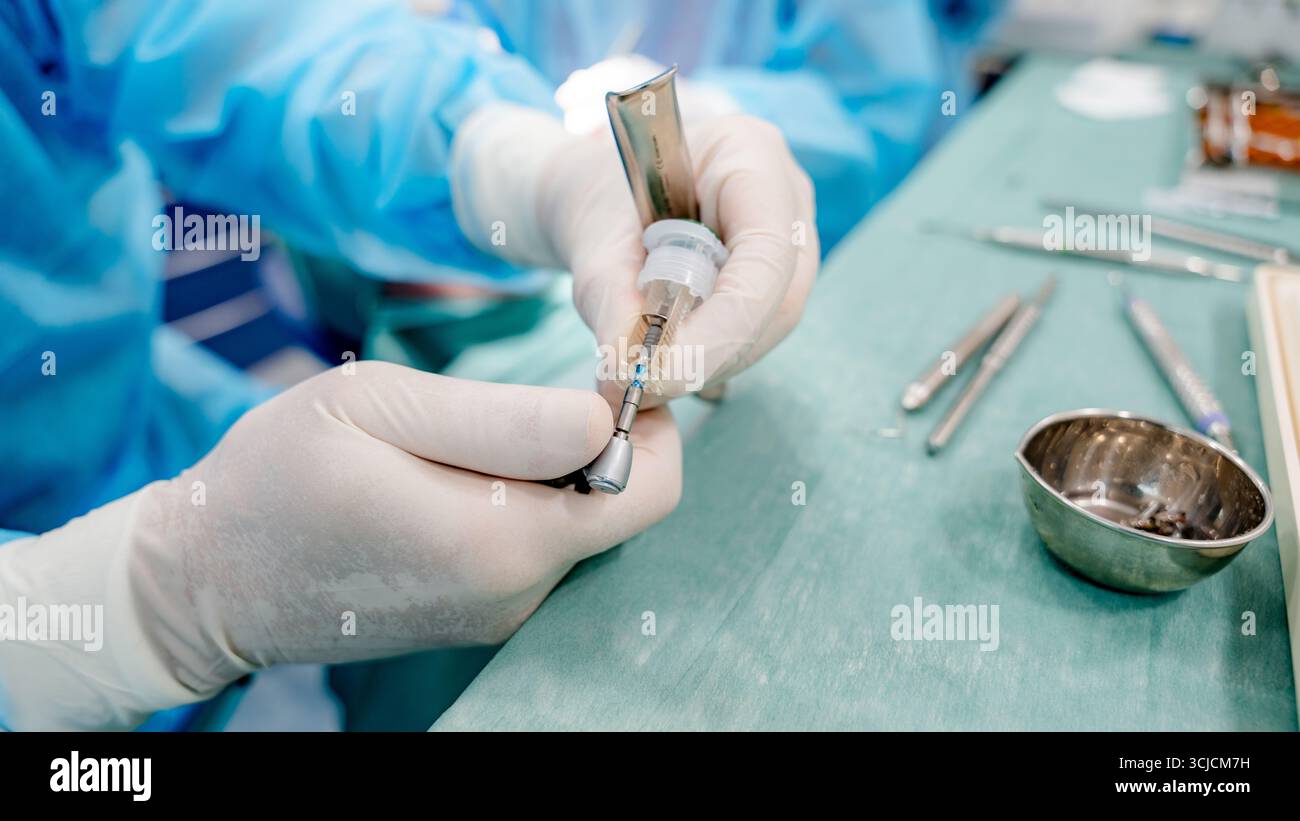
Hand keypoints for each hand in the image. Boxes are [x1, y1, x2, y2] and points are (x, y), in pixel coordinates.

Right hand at [0, 362, 679, 728]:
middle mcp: (516, 593)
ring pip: (580, 524)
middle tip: (530, 391)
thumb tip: (605, 415)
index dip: (644, 418)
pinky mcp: (480, 617)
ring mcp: (499, 614)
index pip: (651, 487)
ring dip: (556, 472)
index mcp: (502, 540)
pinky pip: (539, 547)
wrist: (207, 582)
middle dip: (602, 440)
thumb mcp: (377, 409)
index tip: (599, 368)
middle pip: (622, 506)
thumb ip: (499, 418)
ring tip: (470, 436)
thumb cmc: (279, 476)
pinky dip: (525, 503)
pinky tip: (457, 477)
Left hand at [540, 114, 818, 406]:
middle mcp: (787, 194)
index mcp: (750, 154)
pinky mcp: (777, 273)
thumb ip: (611, 302)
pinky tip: (670, 359)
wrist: (602, 194)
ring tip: (650, 372)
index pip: (765, 254)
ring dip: (712, 360)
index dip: (725, 324)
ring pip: (772, 321)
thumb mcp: (593, 244)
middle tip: (650, 384)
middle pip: (778, 297)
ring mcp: (793, 234)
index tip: (669, 372)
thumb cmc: (601, 200)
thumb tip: (628, 374)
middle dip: (715, 352)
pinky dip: (712, 354)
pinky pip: (759, 326)